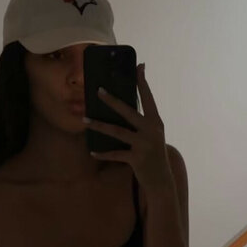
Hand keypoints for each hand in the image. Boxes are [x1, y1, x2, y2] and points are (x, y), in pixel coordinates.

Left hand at [83, 63, 172, 189]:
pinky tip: (93, 151)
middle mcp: (151, 130)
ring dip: (99, 125)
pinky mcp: (136, 158)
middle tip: (98, 90)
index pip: (148, 98)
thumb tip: (122, 107)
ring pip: (117, 131)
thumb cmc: (153, 154)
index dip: (142, 82)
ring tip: (85, 119)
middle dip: (112, 100)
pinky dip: (103, 153)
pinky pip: (115, 154)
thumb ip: (142, 122)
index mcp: (156, 121)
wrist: (161, 180)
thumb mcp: (153, 135)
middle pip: (128, 111)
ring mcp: (144, 144)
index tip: (139, 66)